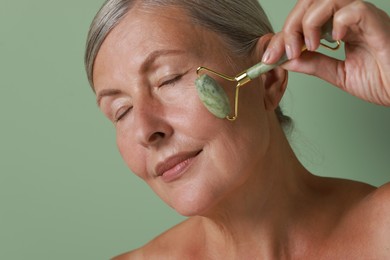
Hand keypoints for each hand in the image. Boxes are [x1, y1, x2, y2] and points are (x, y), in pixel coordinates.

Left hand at [262, 0, 389, 105]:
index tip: (269, 57)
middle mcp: (348, 19)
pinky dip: (337, 23)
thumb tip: (286, 61)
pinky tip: (334, 41)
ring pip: (327, 0)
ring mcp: (362, 18)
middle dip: (290, 28)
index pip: (302, 21)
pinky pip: (353, 9)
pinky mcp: (376, 22)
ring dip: (309, 24)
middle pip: (309, 4)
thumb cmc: (382, 80)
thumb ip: (313, 64)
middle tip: (286, 53)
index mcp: (338, 29)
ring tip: (309, 47)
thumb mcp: (338, 74)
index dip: (282, 37)